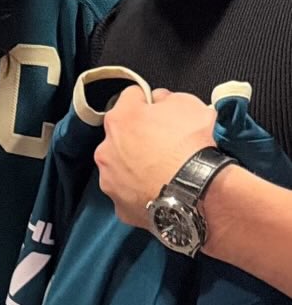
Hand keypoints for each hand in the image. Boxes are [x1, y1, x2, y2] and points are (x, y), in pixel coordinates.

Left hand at [95, 86, 216, 228]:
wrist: (198, 191)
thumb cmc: (193, 146)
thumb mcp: (189, 105)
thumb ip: (166, 99)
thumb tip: (159, 101)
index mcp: (120, 119)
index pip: (131, 98)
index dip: (149, 102)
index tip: (161, 110)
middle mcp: (106, 149)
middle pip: (121, 136)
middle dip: (138, 137)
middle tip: (165, 145)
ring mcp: (109, 180)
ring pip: (120, 167)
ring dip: (136, 167)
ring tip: (163, 172)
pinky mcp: (119, 206)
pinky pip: (129, 195)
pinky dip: (141, 193)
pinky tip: (160, 192)